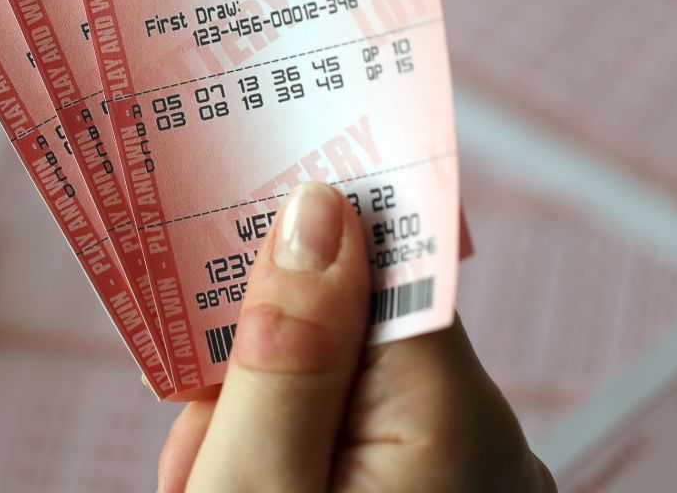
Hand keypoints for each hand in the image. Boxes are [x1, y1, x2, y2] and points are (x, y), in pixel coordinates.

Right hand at [157, 182, 554, 491]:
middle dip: (257, 363)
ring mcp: (458, 478)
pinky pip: (346, 436)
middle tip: (197, 434)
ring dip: (257, 419)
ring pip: (334, 385)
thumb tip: (315, 212)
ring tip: (208, 484)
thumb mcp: (255, 482)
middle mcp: (479, 442)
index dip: (299, 237)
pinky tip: (245, 486)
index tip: (227, 216)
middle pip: (346, 329)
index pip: (383, 266)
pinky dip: (285, 453)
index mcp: (454, 420)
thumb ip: (285, 350)